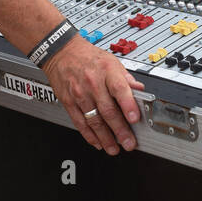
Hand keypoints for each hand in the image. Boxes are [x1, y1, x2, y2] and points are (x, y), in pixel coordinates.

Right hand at [43, 37, 145, 154]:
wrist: (61, 52)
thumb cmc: (88, 56)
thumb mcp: (112, 61)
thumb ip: (126, 78)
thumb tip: (140, 91)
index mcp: (107, 71)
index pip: (119, 89)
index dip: (128, 105)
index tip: (135, 119)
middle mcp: (93, 83)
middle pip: (108, 110)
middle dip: (120, 130)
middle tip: (129, 143)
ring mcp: (80, 94)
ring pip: (94, 120)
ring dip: (105, 138)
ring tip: (114, 148)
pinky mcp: (69, 102)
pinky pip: (80, 123)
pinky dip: (89, 135)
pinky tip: (97, 143)